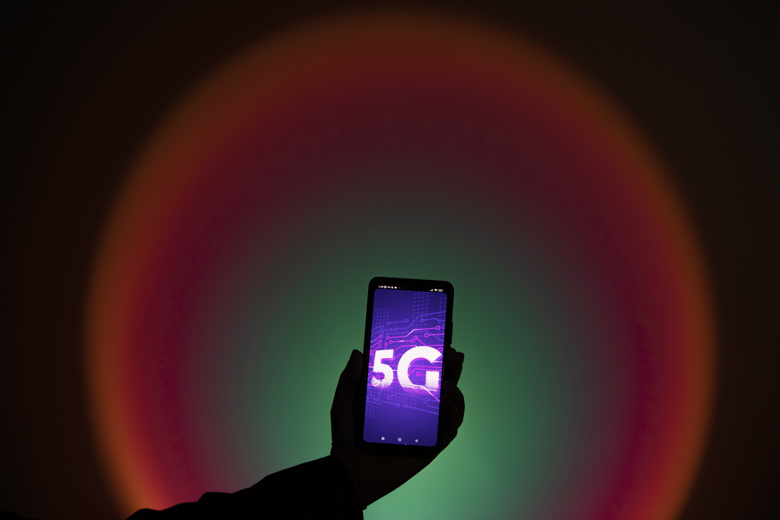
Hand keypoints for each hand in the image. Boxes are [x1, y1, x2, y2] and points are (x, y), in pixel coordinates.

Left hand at [330, 347, 464, 506]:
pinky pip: (450, 428)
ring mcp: (426, 429)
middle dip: (453, 369)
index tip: (439, 342)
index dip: (434, 360)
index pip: (422, 376)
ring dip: (456, 391)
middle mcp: (417, 413)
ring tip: (449, 382)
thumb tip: (358, 353)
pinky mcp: (431, 446)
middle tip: (455, 354)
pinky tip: (445, 401)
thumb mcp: (345, 402)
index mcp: (401, 399)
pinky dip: (453, 413)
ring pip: (452, 406)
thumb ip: (349, 379)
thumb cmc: (348, 438)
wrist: (351, 471)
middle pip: (443, 387)